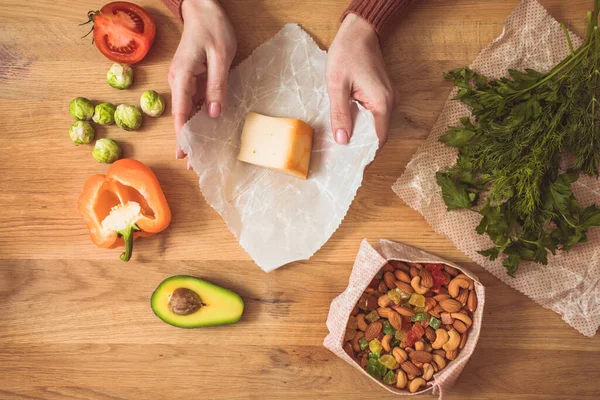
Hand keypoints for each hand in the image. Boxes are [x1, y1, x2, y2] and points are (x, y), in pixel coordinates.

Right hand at [169, 0, 236, 159]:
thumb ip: (217, 85)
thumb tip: (214, 113)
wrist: (203, 9)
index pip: (180, 112)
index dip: (182, 136)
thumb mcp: (220, 56)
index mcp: (182, 76)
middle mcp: (179, 82)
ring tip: (198, 156)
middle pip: (181, 117)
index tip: (183, 155)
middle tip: (191, 166)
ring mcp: (184, 81)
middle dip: (186, 141)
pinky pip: (195, 103)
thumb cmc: (212, 28)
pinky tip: (205, 134)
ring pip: (188, 112)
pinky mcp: (192, 80)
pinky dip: (199, 120)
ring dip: (193, 133)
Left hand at [326, 14, 395, 146]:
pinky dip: (363, 123)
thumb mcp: (336, 85)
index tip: (352, 164)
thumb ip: (340, 114)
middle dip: (362, 146)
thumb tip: (343, 140)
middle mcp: (390, 102)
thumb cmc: (347, 54)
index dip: (366, 153)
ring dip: (362, 134)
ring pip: (376, 125)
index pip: (378, 138)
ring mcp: (389, 98)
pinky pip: (375, 116)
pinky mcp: (383, 95)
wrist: (359, 32)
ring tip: (343, 144)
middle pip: (378, 134)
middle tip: (343, 157)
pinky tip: (349, 126)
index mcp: (381, 102)